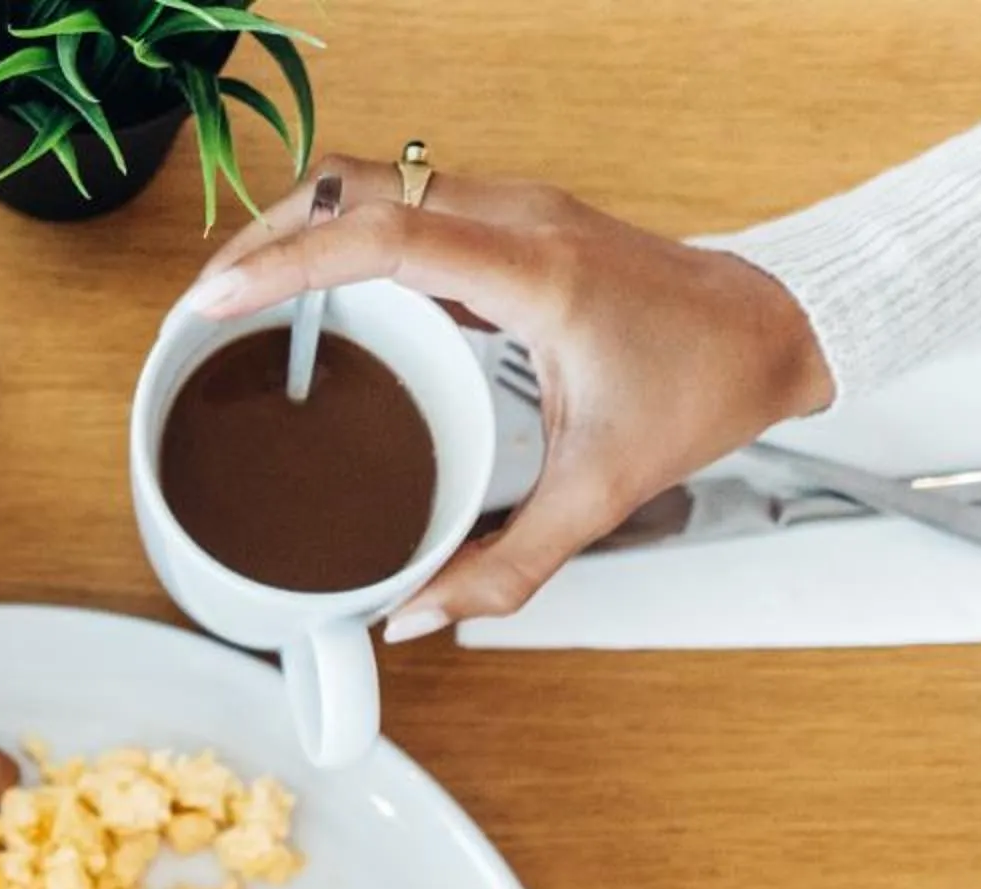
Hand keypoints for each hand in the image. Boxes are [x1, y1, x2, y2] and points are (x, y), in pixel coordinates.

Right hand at [182, 157, 833, 630]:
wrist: (776, 324)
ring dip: (297, 229)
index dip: (286, 262)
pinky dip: (341, 238)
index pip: (383, 236)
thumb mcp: (602, 495)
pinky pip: (401, 201)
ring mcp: (509, 207)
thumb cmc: (702, 388)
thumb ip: (505, 568)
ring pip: (371, 180)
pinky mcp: (505, 218)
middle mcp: (514, 219)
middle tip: (204, 307)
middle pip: (355, 185)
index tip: (215, 299)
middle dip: (265, 236)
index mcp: (532, 273)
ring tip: (238, 299)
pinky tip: (312, 295)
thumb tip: (413, 617)